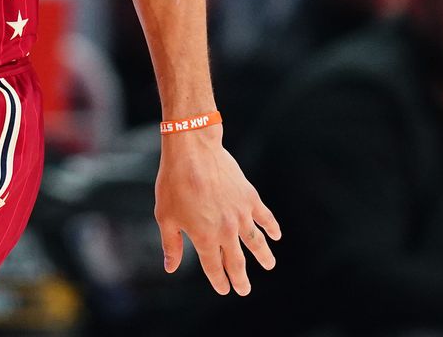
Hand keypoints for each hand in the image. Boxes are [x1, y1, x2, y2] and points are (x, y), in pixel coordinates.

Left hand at [156, 128, 280, 294]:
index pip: (214, 266)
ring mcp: (240, 214)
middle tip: (245, 290)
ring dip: (263, 256)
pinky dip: (272, 227)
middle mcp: (225, 230)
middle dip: (241, 278)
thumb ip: (171, 245)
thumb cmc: (174, 183)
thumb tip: (171, 268)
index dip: (219, 280)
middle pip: (236, 260)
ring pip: (255, 242)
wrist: (192, 151)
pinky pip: (264, 216)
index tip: (225, 289)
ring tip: (269, 266)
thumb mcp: (165, 217)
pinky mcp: (249, 197)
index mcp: (204, 237)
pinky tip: (276, 235)